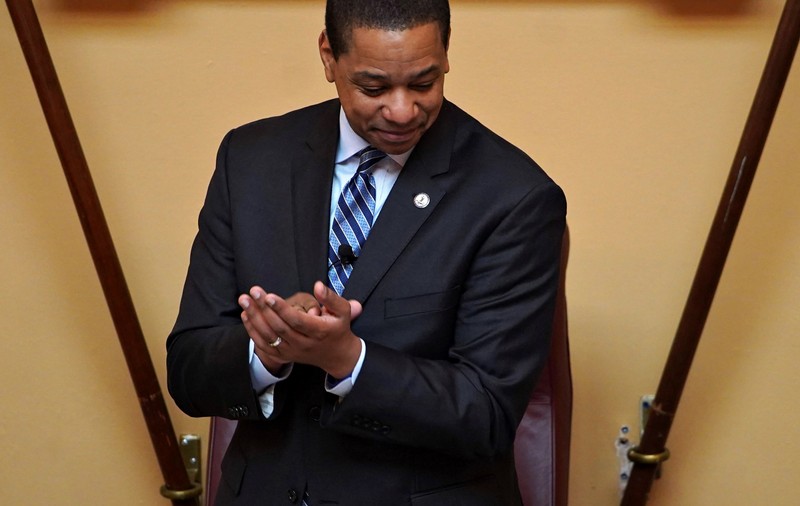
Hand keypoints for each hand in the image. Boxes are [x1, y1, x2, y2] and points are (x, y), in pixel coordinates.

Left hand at [238, 282, 362, 377]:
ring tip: (244, 300)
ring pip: (269, 337)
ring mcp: (293, 352)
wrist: (336, 355)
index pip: (297, 321)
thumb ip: (331, 298)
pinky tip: (246, 315)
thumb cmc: (338, 328)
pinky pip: (265, 346)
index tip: (269, 296)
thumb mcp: (343, 311)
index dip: (282, 309)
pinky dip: (253, 331)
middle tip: (253, 292)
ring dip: (254, 318)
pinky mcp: (284, 356)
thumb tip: (317, 285)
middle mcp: (304, 344)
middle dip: (263, 309)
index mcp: (319, 331)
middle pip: (280, 328)